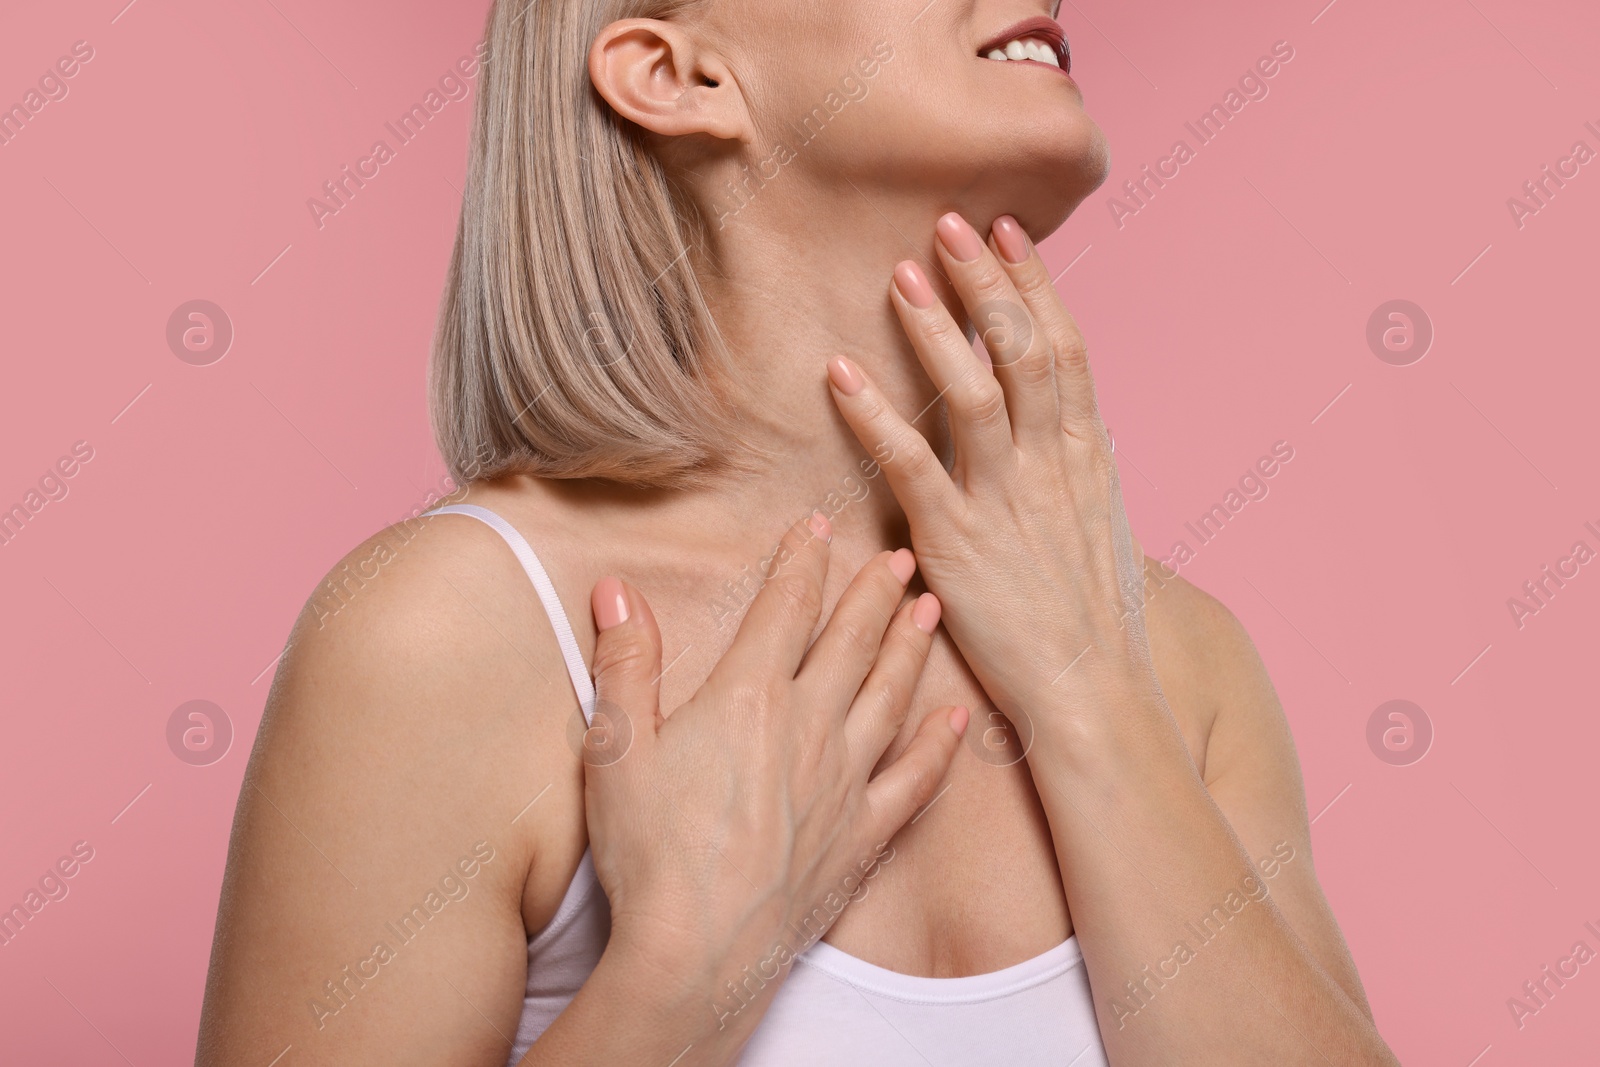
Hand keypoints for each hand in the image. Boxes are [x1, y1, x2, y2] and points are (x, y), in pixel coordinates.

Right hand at [581, 513, 966, 1003]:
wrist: (696, 954)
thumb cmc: (649, 854)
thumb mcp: (615, 749)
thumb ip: (626, 664)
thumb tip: (617, 589)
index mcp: (748, 698)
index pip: (784, 609)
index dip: (801, 561)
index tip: (817, 526)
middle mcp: (808, 727)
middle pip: (850, 642)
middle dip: (874, 593)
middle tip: (900, 556)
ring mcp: (844, 781)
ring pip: (889, 696)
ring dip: (910, 648)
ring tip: (929, 609)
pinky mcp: (862, 835)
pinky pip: (913, 781)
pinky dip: (938, 746)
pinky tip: (956, 719)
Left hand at [825, 212, 1162, 735]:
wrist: (1094, 692)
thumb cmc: (1095, 618)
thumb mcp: (1104, 528)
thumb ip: (1083, 469)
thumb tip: (1083, 425)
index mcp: (1089, 457)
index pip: (1067, 349)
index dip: (1036, 286)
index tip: (1009, 234)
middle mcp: (1052, 465)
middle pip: (1023, 351)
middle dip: (986, 284)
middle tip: (949, 224)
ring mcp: (1006, 500)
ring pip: (973, 393)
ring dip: (936, 330)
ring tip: (900, 274)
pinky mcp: (957, 540)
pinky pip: (911, 463)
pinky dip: (875, 415)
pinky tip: (841, 376)